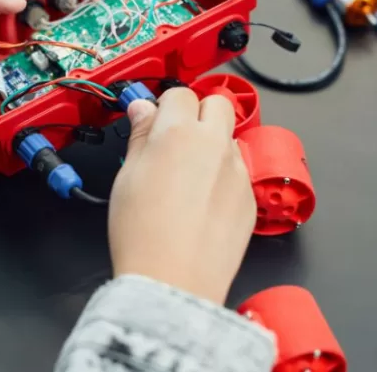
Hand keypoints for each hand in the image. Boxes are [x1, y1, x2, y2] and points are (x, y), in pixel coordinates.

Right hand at [108, 89, 256, 304]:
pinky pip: (238, 171)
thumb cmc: (144, 234)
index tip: (154, 120)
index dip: (164, 105)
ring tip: (186, 176)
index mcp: (179, 132)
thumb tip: (143, 110)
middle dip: (198, 113)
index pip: (179, 94)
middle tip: (176, 137)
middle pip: (217, 103)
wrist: (173, 281)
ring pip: (230, 138)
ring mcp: (237, 171)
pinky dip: (223, 176)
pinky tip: (201, 202)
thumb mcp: (127, 176)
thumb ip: (140, 136)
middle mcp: (214, 145)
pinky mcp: (249, 197)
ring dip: (212, 144)